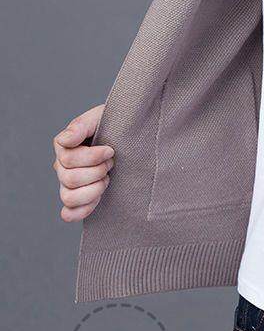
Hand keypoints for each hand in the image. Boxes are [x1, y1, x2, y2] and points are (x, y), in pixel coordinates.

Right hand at [53, 104, 112, 221]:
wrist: (133, 136)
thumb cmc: (116, 125)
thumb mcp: (100, 117)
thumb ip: (80, 126)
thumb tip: (65, 140)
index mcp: (65, 146)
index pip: (68, 159)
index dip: (93, 157)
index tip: (111, 150)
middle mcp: (63, 166)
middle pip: (70, 179)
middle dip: (98, 171)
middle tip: (112, 162)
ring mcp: (70, 184)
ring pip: (69, 197)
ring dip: (93, 189)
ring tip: (107, 178)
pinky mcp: (81, 199)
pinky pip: (70, 213)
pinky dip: (82, 210)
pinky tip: (99, 198)